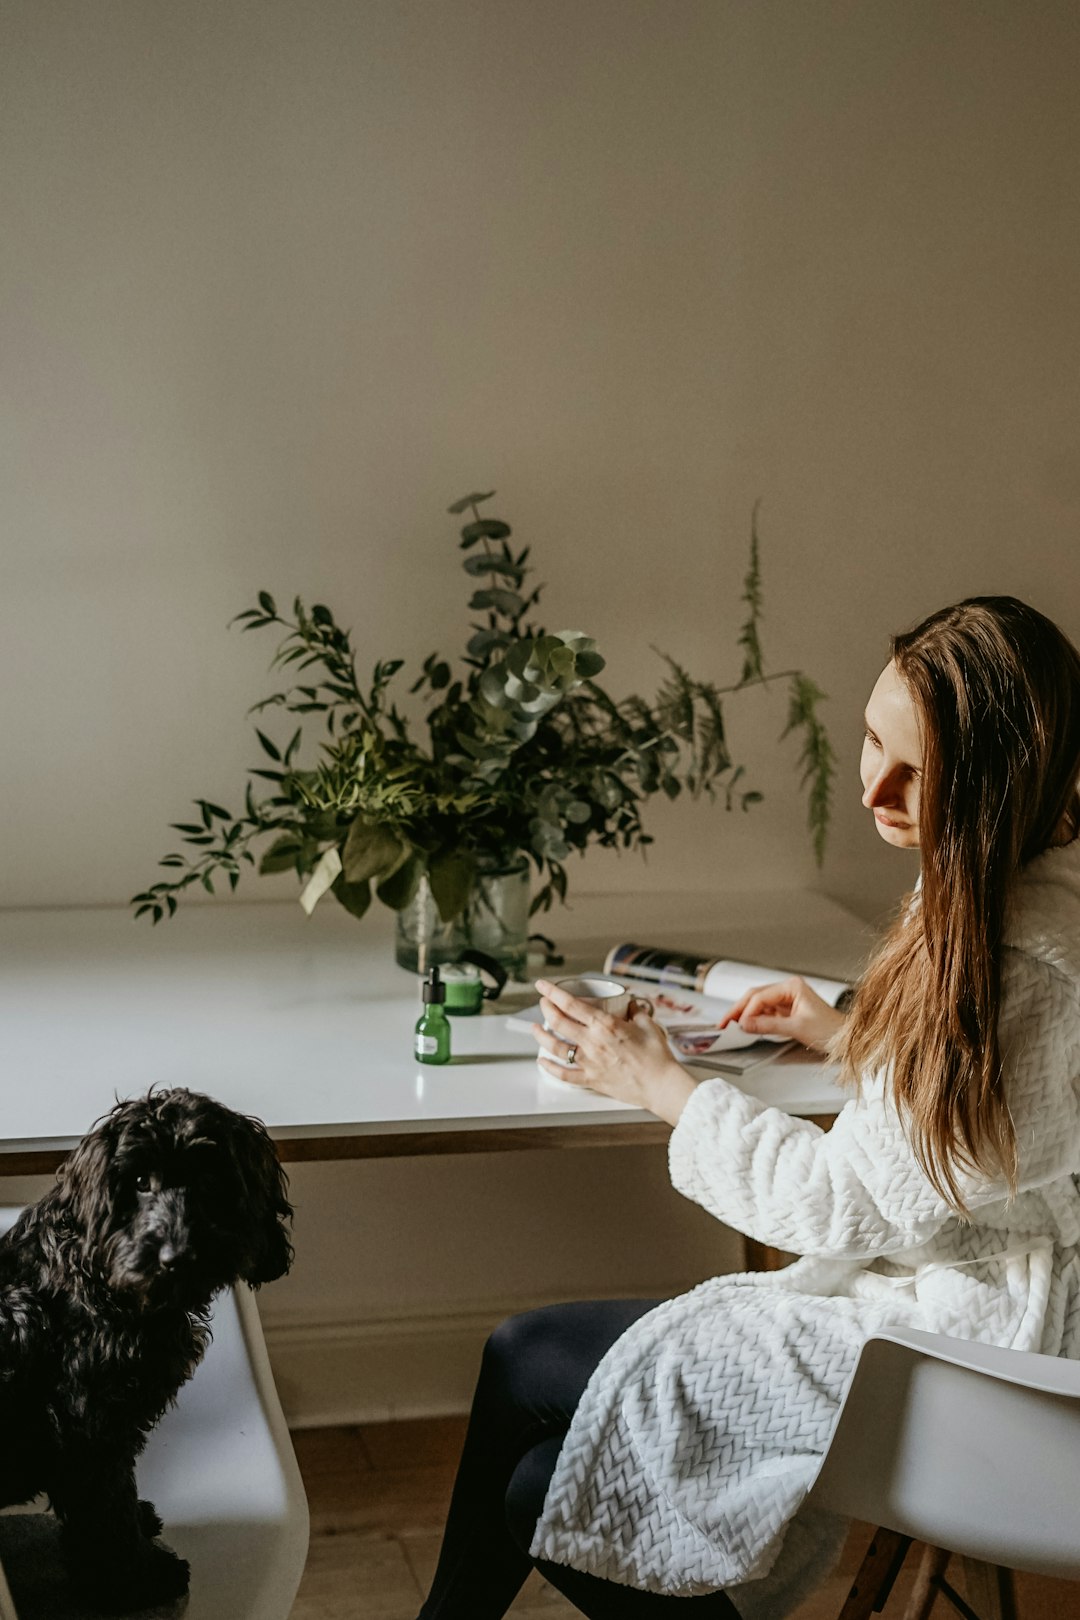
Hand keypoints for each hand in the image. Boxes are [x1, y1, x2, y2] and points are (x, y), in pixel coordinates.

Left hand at [532, 979, 696, 1125]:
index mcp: (605, 1025)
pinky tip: (542, 1062)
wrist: (661, 1085)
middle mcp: (592, 1042)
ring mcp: (589, 1062)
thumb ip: (634, 1011)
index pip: (571, 1004)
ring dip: (541, 1036)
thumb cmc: (656, 1057)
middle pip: (558, 1022)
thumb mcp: (647, 1024)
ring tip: (535, 1028)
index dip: (552, 992)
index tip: (543, 985)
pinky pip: (564, 1074)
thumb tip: (629, 1004)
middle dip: (546, 1008)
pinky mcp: (591, 1079)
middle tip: (543, 1002)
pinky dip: (550, 1068)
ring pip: (555, 1047)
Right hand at [717, 975, 843, 1052]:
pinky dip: (755, 1020)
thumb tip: (746, 1024)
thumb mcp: (797, 1028)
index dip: (747, 1010)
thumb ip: (769, 1025)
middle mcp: (788, 989)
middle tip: (723, 1022)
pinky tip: (746, 1026)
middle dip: (739, 1010)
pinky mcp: (788, 1011)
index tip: (737, 1024)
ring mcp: (787, 1000)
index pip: (761, 996)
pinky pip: (766, 1013)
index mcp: (792, 986)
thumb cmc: (830, 1030)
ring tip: (730, 1025)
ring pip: (759, 1005)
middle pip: (756, 997)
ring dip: (745, 1015)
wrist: (846, 1040)